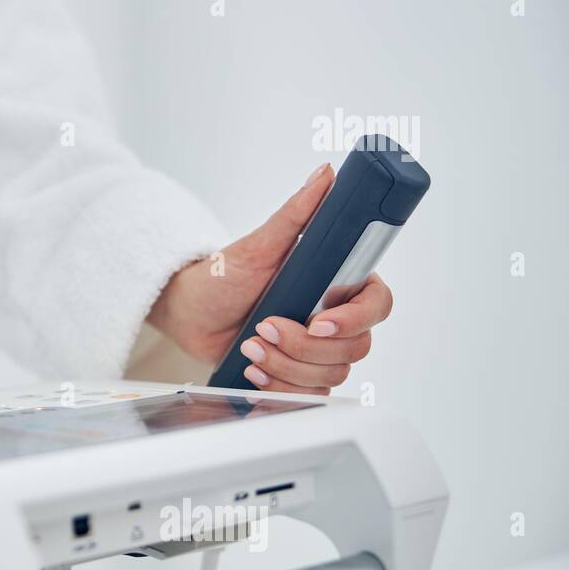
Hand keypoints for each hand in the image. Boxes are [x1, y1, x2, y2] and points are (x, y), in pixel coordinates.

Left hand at [147, 163, 392, 393]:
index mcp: (338, 282)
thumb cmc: (224, 274)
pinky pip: (310, 394)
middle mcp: (335, 316)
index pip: (376, 305)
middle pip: (354, 347)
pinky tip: (253, 368)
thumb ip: (296, 213)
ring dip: (285, 364)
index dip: (353, 319)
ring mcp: (318, 348)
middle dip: (302, 345)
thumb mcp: (259, 245)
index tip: (318, 321)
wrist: (192, 312)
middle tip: (263, 327)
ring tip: (249, 346)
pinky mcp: (299, 373)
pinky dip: (279, 384)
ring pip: (332, 374)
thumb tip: (326, 175)